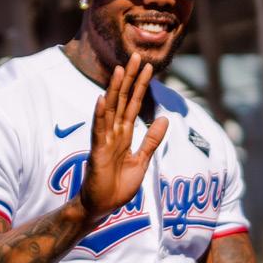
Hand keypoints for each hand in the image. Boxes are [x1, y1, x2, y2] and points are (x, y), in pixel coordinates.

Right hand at [79, 53, 168, 222]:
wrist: (102, 207)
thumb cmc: (118, 186)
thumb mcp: (142, 160)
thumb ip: (152, 140)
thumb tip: (164, 118)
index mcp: (125, 134)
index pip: (134, 104)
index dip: (141, 85)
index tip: (148, 66)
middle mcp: (114, 132)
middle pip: (123, 100)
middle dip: (130, 78)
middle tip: (136, 56)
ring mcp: (104, 140)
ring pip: (111, 110)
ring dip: (115, 89)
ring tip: (120, 69)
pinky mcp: (97, 152)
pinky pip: (98, 131)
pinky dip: (100, 115)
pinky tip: (102, 99)